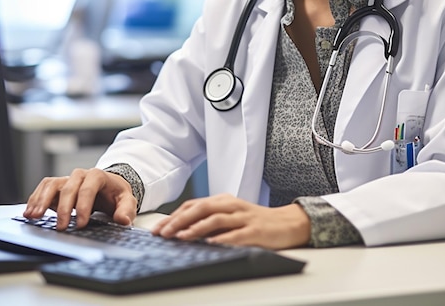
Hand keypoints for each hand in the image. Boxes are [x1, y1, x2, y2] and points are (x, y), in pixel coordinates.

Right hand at [23, 168, 137, 229]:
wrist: (109, 187)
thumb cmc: (115, 193)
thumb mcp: (127, 200)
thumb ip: (126, 209)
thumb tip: (123, 220)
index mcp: (98, 176)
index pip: (88, 188)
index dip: (84, 205)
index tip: (81, 224)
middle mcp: (80, 175)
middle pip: (69, 187)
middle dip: (64, 208)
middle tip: (62, 227)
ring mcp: (68, 180)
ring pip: (52, 184)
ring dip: (42, 200)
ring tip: (34, 216)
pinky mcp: (58, 186)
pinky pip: (44, 188)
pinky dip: (35, 199)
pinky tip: (29, 212)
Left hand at [151, 194, 310, 249]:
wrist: (287, 223)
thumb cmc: (255, 222)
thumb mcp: (232, 216)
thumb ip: (211, 220)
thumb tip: (181, 230)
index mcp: (224, 200)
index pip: (194, 204)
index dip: (174, 215)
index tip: (158, 228)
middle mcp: (232, 205)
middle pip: (201, 208)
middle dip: (179, 220)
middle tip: (163, 233)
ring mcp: (244, 217)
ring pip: (216, 218)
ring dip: (196, 228)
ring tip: (181, 236)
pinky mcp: (256, 230)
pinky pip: (236, 233)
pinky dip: (222, 238)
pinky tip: (210, 243)